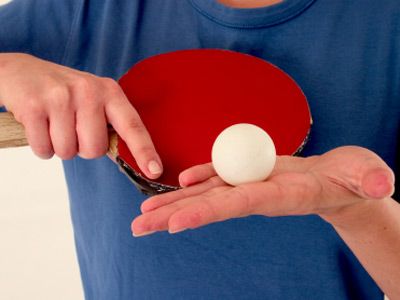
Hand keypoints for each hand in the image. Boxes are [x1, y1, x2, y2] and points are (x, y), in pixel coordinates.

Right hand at [0, 53, 161, 177]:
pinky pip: (44, 149)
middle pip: (95, 149)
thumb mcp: (94, 99)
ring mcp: (61, 96)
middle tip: (72, 128)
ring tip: (54, 124)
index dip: (144, 151)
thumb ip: (110, 123)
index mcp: (110, 92)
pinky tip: (39, 125)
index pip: (133, 126)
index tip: (155, 171)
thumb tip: (128, 158)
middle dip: (82, 148)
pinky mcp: (35, 105)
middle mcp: (89, 91)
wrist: (21, 72)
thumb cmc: (64, 93)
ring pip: (68, 151)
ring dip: (59, 147)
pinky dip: (41, 146)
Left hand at [131, 146, 394, 235]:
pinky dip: (198, 177)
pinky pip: (219, 176)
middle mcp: (257, 195)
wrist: (339, 183)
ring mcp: (251, 185)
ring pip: (206, 194)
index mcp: (279, 196)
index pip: (238, 205)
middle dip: (174, 216)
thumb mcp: (368, 175)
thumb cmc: (355, 180)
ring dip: (174, 201)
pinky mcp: (251, 174)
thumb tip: (382, 183)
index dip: (208, 213)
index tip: (175, 226)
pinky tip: (180, 180)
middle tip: (138, 228)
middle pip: (209, 206)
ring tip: (144, 213)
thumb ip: (371, 178)